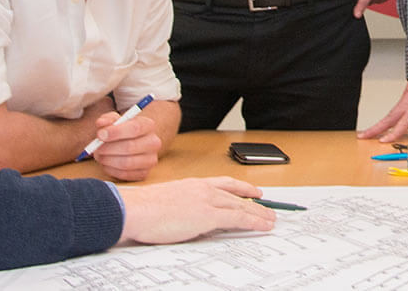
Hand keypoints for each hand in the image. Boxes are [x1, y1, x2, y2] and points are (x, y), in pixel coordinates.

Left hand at [91, 111, 162, 180]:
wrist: (132, 143)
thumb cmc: (121, 131)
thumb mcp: (114, 120)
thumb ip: (107, 120)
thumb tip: (101, 124)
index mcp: (148, 125)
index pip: (135, 128)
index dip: (115, 132)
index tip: (100, 135)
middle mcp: (154, 143)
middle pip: (130, 147)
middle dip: (108, 148)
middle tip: (96, 148)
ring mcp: (151, 160)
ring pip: (127, 163)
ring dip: (108, 160)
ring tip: (100, 155)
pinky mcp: (144, 174)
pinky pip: (125, 174)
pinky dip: (111, 169)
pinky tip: (106, 163)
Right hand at [116, 176, 275, 243]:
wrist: (135, 210)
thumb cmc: (142, 209)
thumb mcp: (167, 201)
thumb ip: (183, 205)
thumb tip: (189, 216)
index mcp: (193, 184)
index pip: (224, 183)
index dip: (241, 187)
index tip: (253, 190)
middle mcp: (203, 189)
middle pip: (237, 194)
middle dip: (255, 202)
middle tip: (268, 207)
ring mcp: (207, 201)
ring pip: (241, 206)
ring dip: (259, 213)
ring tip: (271, 219)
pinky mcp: (208, 216)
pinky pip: (238, 218)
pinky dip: (254, 221)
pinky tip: (263, 225)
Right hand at [357, 75, 407, 141]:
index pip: (402, 122)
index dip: (393, 133)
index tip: (384, 140)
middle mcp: (406, 103)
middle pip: (387, 119)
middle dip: (374, 129)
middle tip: (362, 136)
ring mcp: (403, 101)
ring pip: (388, 116)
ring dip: (378, 126)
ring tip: (368, 134)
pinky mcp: (404, 100)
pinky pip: (393, 112)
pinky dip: (387, 121)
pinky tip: (385, 127)